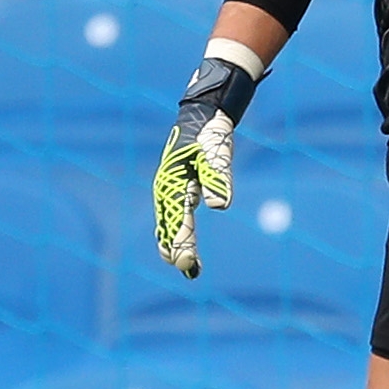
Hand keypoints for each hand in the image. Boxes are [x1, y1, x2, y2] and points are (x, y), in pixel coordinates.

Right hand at [152, 54, 259, 278]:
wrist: (204, 116)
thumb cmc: (210, 135)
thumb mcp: (216, 154)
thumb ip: (218, 179)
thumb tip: (220, 205)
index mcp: (173, 183)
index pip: (176, 220)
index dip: (182, 243)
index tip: (187, 264)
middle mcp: (167, 189)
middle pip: (169, 226)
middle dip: (178, 249)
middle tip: (191, 272)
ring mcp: (171, 190)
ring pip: (169, 224)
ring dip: (176, 245)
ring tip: (186, 267)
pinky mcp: (179, 190)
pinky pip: (174, 218)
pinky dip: (177, 235)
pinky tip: (182, 249)